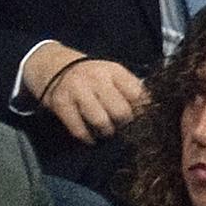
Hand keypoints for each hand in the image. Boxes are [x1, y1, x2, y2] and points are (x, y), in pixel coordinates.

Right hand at [22, 43, 146, 143]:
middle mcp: (96, 79)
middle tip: (121, 126)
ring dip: (106, 133)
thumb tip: (151, 111)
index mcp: (114, 71)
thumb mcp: (112, 74)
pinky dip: (88, 138)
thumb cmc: (91, 75)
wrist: (54, 66)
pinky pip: (79, 130)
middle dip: (124, 125)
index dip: (141, 111)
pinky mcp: (61, 104)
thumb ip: (130, 89)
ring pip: (101, 122)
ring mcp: (77, 91)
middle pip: (121, 112)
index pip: (137, 95)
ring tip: (106, 132)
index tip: (139, 118)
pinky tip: (91, 137)